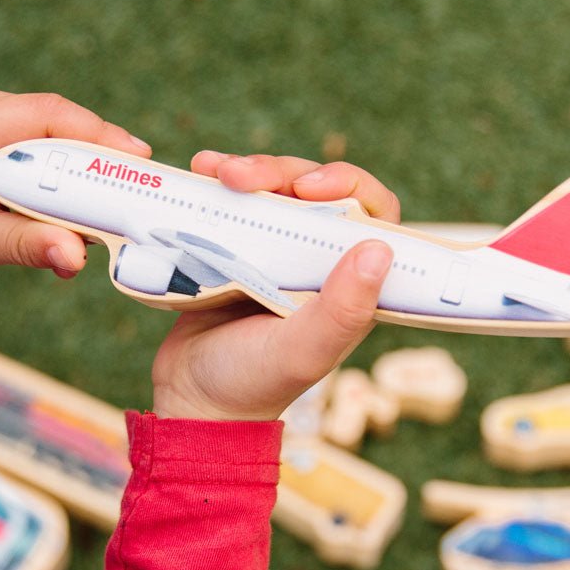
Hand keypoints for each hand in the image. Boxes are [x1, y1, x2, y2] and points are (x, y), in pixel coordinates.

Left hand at [0, 87, 149, 287]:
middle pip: (57, 120)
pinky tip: (84, 201)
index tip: (137, 158)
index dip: (97, 134)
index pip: (46, 115)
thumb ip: (28, 246)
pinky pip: (43, 144)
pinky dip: (66, 172)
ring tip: (116, 199)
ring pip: (55, 132)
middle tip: (140, 184)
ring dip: (85, 166)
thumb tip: (77, 257)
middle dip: (100, 153)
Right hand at [151, 151, 398, 421]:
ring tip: (210, 170)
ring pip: (278, 189)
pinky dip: (221, 180)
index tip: (308, 186)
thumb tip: (379, 249)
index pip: (373, 215)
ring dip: (249, 170)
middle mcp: (320, 265)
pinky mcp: (239, 250)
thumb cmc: (251, 384)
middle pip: (317, 191)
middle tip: (237, 176)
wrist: (190, 400)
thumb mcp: (301, 353)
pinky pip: (239, 202)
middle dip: (281, 172)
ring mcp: (278, 255)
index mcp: (350, 286)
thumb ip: (342, 311)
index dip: (348, 185)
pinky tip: (200, 170)